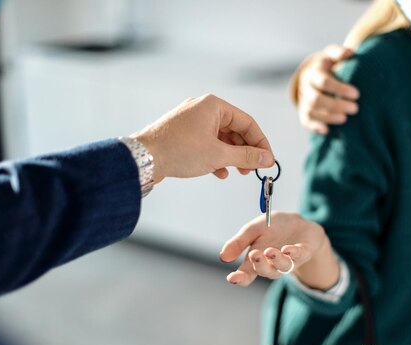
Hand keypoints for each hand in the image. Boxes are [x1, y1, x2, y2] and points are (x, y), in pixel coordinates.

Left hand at [132, 94, 273, 181]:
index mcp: (214, 106)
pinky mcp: (183, 134)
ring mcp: (191, 121)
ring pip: (221, 138)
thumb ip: (246, 156)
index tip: (268, 160)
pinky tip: (219, 172)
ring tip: (238, 172)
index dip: (260, 143)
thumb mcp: (219, 155)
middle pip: (235, 130)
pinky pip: (207, 143)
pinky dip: (216, 157)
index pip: (248, 122)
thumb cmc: (178, 150)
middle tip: (253, 169)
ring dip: (231, 156)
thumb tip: (267, 158)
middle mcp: (203, 109)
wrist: (143, 158)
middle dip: (245, 151)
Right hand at [220, 212, 338, 289]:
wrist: (298, 224)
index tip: (231, 278)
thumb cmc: (273, 229)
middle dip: (259, 265)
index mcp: (257, 260)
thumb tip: (222, 257)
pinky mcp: (304, 253)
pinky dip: (294, 253)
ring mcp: (289, 261)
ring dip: (277, 260)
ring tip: (271, 251)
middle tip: (254, 255)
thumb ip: (239, 242)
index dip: (239, 278)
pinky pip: (299, 256)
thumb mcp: (253, 230)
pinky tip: (287, 249)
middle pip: (265, 271)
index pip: (246, 274)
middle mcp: (272, 264)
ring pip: (282, 267)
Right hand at [296, 45, 359, 133]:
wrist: (313, 75)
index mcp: (313, 73)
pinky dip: (316, 127)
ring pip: (310, 112)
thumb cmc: (329, 65)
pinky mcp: (303, 113)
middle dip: (336, 105)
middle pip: (316, 99)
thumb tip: (350, 52)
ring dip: (328, 117)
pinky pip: (306, 122)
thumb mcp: (332, 55)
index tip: (357, 94)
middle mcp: (305, 88)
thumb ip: (340, 53)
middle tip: (355, 109)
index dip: (339, 88)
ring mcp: (303, 101)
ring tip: (345, 119)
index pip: (324, 82)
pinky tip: (328, 130)